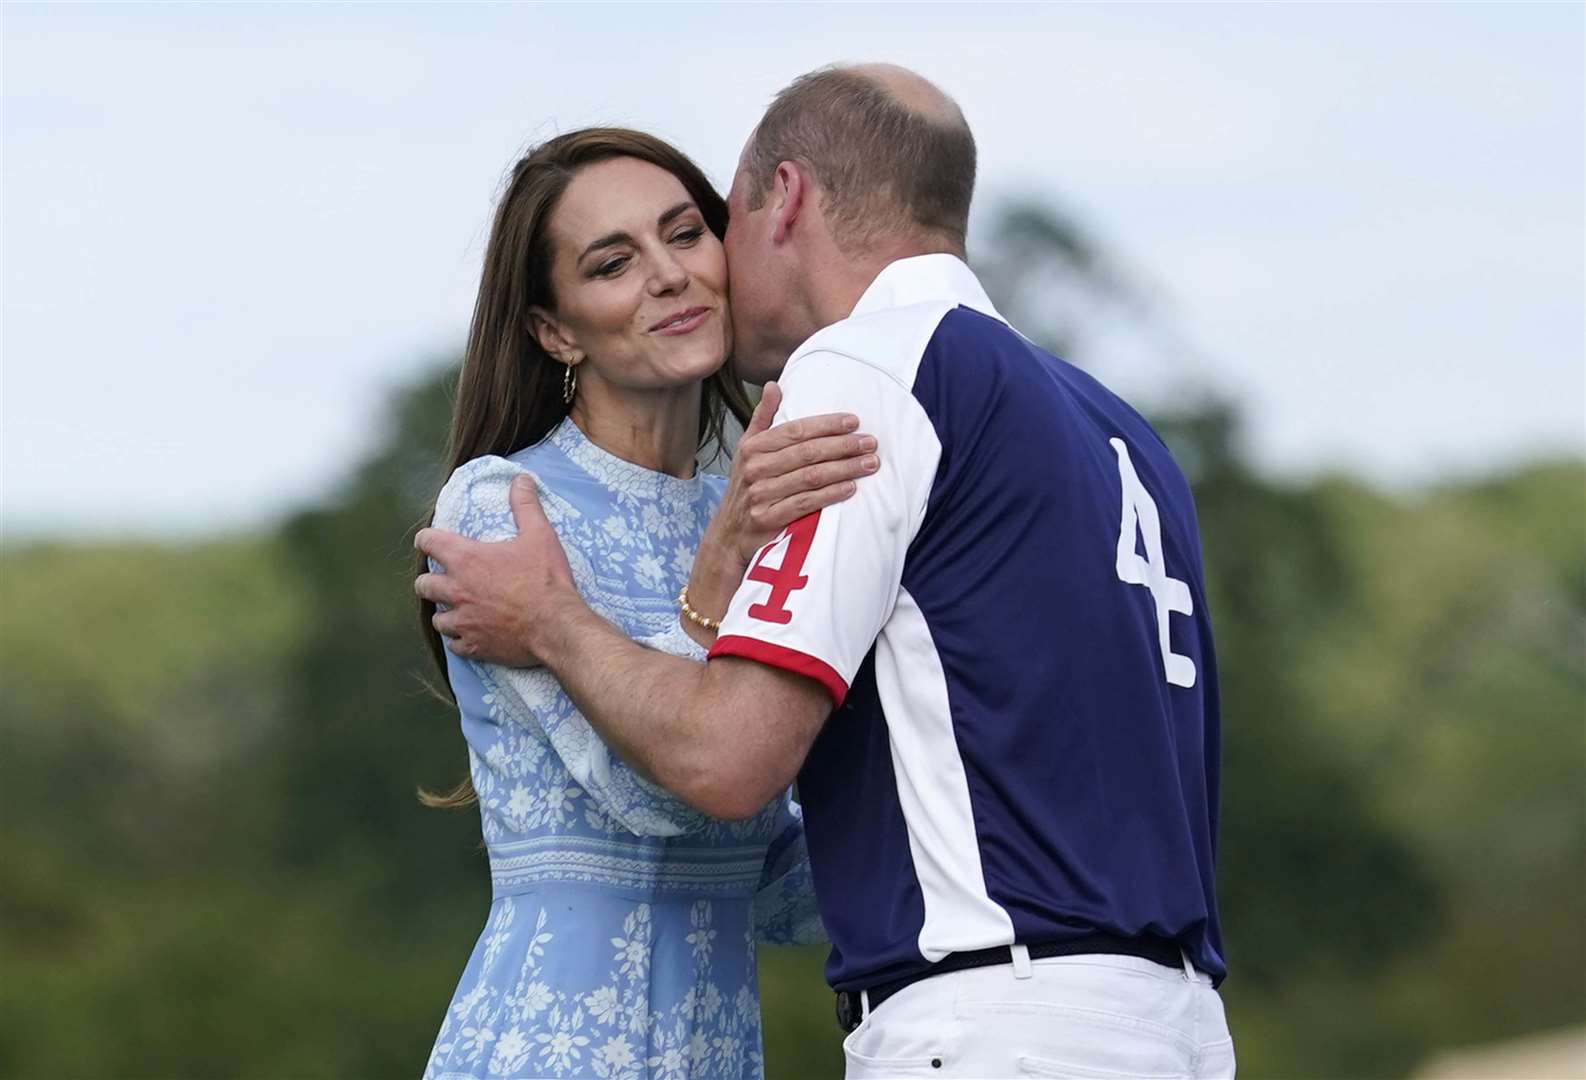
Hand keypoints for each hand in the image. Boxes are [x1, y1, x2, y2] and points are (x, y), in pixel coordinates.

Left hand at [414, 474, 578, 664]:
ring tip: (456, 610)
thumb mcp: (539, 535)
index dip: (427, 539)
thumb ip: (525, 505)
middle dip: (429, 581)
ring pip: (437, 618)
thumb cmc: (545, 579)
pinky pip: (454, 644)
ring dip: (444, 612)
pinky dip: (459, 639)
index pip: (428, 542)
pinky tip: (469, 635)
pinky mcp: (474, 646)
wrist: (556, 626)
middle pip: (423, 585)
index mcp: (466, 560)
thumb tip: (521, 479)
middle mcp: (456, 590)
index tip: (430, 541)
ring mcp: (463, 621)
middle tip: (443, 580)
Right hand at [708, 382, 878, 565]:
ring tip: (869, 464)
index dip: (826, 425)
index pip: (795, 430)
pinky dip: (830, 495)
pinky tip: (850, 488)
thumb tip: (774, 385)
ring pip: (811, 477)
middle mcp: (755, 468)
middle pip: (807, 453)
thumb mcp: (747, 450)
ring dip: (844, 469)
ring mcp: (761, 494)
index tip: (853, 422)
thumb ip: (762, 418)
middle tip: (870, 443)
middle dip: (843, 446)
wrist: (729, 534)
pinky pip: (806, 503)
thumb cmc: (746, 487)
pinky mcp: (769, 518)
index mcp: (753, 448)